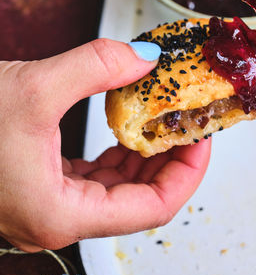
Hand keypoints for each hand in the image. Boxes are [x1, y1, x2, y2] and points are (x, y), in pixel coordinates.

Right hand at [0, 39, 210, 250]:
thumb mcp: (33, 87)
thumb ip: (97, 66)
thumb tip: (145, 56)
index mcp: (58, 214)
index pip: (152, 209)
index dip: (188, 171)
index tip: (203, 136)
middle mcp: (53, 219)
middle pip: (139, 200)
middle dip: (171, 158)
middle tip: (190, 120)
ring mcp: (43, 205)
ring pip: (115, 189)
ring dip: (144, 154)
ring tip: (164, 117)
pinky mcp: (35, 185)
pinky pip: (91, 177)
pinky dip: (115, 152)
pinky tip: (124, 126)